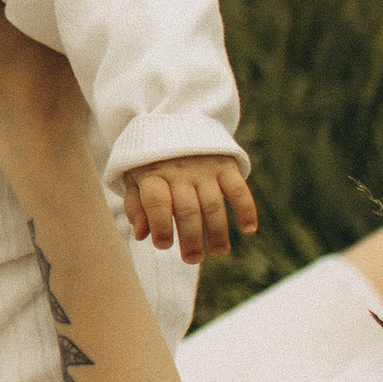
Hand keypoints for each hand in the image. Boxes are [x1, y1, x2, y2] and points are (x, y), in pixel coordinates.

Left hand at [121, 154, 259, 263]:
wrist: (175, 122)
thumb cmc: (152, 162)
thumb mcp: (135, 177)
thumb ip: (136, 206)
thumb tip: (142, 235)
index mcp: (153, 173)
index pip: (156, 201)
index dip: (160, 226)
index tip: (163, 245)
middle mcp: (179, 170)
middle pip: (187, 210)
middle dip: (191, 239)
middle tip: (193, 259)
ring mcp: (204, 167)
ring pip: (213, 205)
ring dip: (218, 233)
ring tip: (218, 252)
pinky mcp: (226, 165)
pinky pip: (238, 189)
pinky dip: (246, 210)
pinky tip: (248, 230)